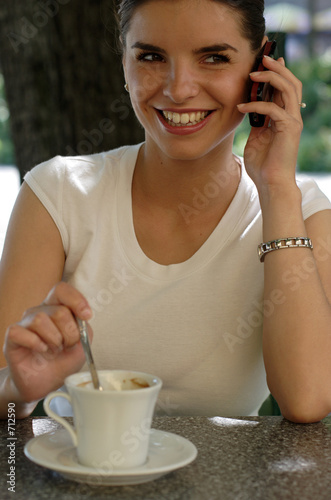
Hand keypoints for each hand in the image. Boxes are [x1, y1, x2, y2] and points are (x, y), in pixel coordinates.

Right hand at [3, 282, 92, 402]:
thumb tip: (81, 318)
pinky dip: (35, 343)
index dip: (76, 300)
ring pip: (40, 319)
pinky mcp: (12, 338)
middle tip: (67, 346)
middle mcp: (40, 311)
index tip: (86, 316)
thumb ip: (84, 328)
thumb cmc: (63, 360)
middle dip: (69, 333)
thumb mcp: (82, 344)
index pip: (62, 290)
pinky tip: (41, 350)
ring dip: (53, 339)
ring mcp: (25, 323)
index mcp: (57, 308)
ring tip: (54, 350)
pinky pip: (20, 332)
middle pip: (58, 310)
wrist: (47, 383)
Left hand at [237, 56, 303, 194]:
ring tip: (254, 73)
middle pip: (291, 83)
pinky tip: (241, 106)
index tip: (263, 63)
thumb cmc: (263, 165)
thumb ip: (256, 123)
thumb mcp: (256, 139)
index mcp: (284, 118)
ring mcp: (292, 122)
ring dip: (271, 78)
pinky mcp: (289, 128)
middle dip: (278, 68)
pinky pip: (273, 109)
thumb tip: (248, 108)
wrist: (270, 184)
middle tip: (263, 58)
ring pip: (288, 89)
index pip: (283, 89)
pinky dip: (256, 104)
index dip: (275, 74)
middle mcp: (292, 117)